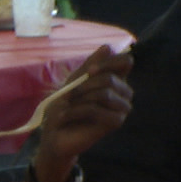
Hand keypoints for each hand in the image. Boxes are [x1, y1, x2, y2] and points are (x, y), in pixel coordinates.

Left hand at [33, 45, 133, 181]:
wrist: (55, 135)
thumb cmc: (64, 107)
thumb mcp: (73, 82)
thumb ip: (90, 65)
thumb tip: (107, 47)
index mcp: (116, 80)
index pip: (125, 62)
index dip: (108, 62)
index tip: (89, 70)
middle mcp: (124, 92)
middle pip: (109, 78)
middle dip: (83, 86)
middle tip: (66, 97)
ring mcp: (122, 108)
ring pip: (104, 93)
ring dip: (78, 99)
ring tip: (65, 108)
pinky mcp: (116, 122)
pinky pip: (97, 110)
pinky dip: (76, 111)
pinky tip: (65, 117)